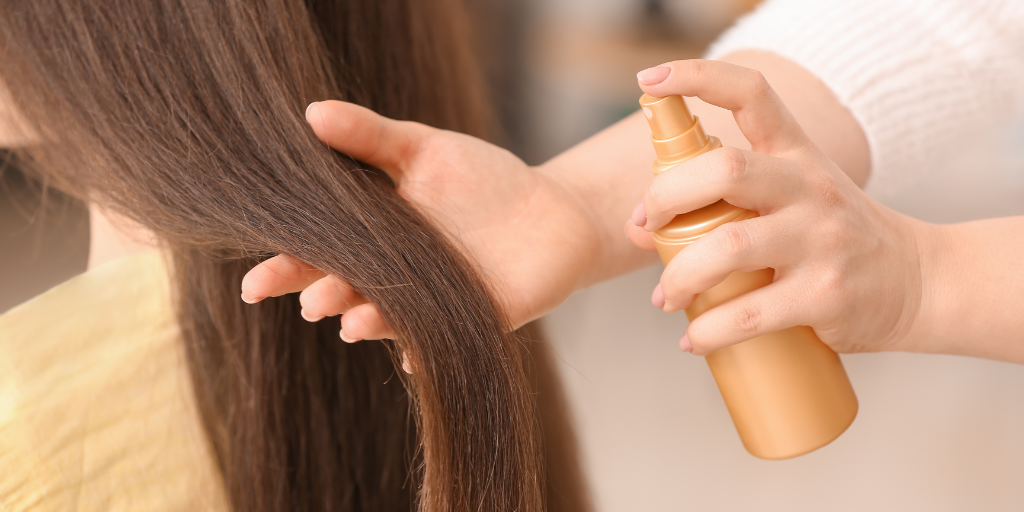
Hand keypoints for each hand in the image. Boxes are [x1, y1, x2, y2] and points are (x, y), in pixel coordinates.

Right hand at [241, 101, 602, 341]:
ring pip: (391, 319)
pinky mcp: (477, 321)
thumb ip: (371, 138)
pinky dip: (428, 349)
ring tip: (353, 323)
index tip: (254, 284)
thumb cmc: (483, 180)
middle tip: (311, 302)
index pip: (317, 257)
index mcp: (373, 239)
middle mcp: (394, 279)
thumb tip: (311, 113)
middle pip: (347, 292)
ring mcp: (432, 305)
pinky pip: (445, 342)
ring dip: (370, 323)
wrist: (552, 210)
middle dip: (326, 298)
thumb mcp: (426, 149)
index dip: (284, 270)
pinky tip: (415, 354)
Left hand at [626, 60, 927, 355]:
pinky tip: (695, 339)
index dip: (697, 77)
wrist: (920, 284)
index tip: (649, 80)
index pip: (751, 94)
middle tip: (645, 225)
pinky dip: (709, 331)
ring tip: (665, 297)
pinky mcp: (825, 295)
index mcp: (796, 153)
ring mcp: (821, 240)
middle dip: (665, 197)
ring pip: (728, 247)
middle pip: (725, 170)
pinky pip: (749, 314)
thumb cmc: (833, 238)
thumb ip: (720, 203)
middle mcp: (809, 187)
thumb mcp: (790, 200)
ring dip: (679, 276)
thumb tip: (637, 230)